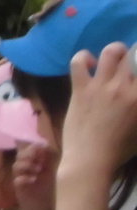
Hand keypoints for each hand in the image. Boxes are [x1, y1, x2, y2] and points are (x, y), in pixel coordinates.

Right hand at [12, 139, 55, 209]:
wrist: (42, 208)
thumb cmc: (46, 189)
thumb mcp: (50, 171)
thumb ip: (48, 157)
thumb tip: (46, 143)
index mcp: (32, 162)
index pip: (28, 149)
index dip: (31, 146)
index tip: (40, 146)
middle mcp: (25, 168)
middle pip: (20, 155)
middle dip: (28, 154)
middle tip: (37, 157)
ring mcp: (20, 177)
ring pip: (17, 165)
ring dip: (27, 165)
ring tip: (38, 170)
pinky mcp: (18, 187)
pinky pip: (18, 180)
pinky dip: (24, 178)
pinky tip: (32, 180)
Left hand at [60, 42, 136, 185]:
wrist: (90, 159)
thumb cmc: (121, 148)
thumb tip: (135, 94)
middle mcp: (125, 87)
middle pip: (136, 54)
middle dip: (136, 55)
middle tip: (132, 63)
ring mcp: (102, 86)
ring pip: (111, 52)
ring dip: (115, 51)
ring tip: (115, 58)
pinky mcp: (81, 89)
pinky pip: (79, 62)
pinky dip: (84, 57)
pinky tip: (90, 64)